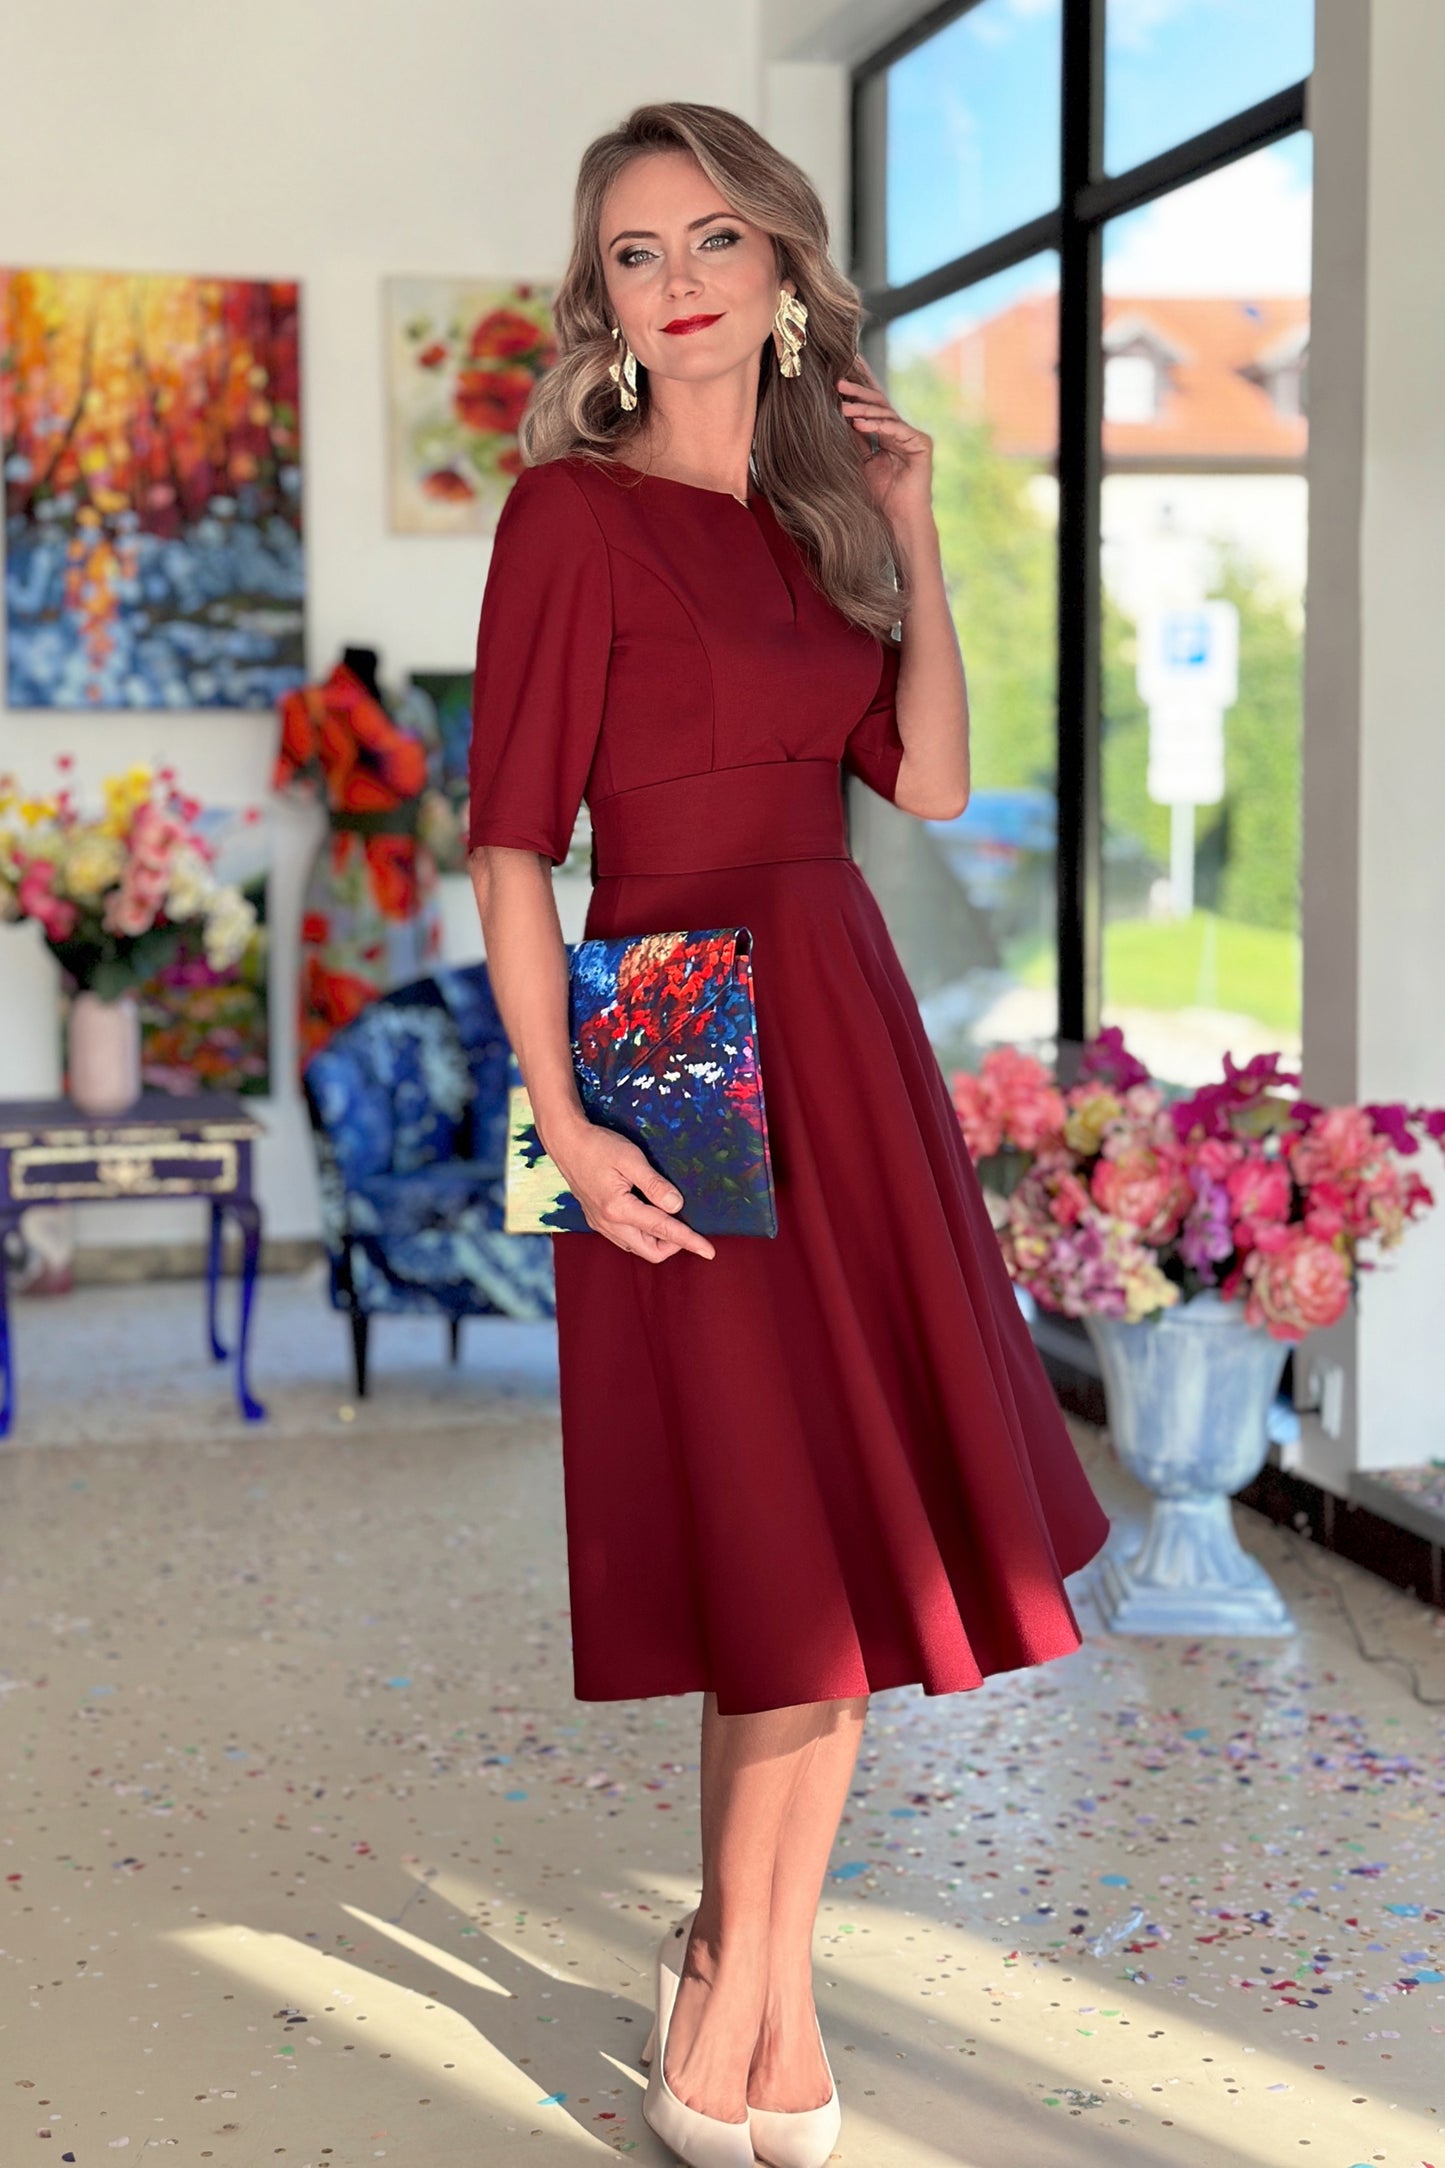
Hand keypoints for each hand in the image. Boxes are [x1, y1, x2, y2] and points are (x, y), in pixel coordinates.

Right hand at [547, 1118, 716, 1263]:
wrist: (566, 1142)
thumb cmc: (598, 1145)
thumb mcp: (631, 1159)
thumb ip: (655, 1184)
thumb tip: (677, 1206)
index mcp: (619, 1209)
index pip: (663, 1231)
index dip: (689, 1241)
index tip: (709, 1251)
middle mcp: (608, 1223)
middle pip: (650, 1251)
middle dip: (673, 1245)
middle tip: (689, 1227)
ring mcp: (601, 1224)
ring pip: (637, 1246)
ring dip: (657, 1240)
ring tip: (671, 1219)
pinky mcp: (597, 1220)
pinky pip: (625, 1238)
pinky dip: (643, 1234)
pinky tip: (650, 1216)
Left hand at [837, 353, 933, 534]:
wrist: (897, 522)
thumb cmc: (878, 498)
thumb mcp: (858, 462)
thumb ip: (853, 439)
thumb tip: (836, 412)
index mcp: (886, 433)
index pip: (871, 405)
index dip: (859, 385)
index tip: (843, 367)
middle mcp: (900, 431)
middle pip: (878, 404)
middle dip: (858, 391)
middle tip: (838, 382)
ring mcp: (912, 436)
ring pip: (886, 414)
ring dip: (863, 409)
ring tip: (843, 406)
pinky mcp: (922, 445)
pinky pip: (897, 430)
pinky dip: (878, 426)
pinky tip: (859, 423)